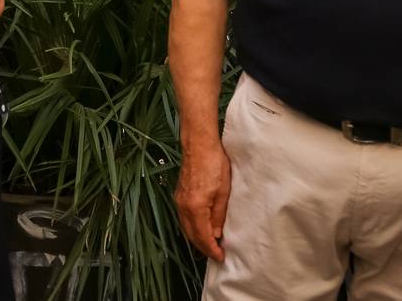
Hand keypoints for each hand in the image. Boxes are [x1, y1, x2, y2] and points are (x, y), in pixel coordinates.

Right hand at [175, 141, 231, 261]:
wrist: (199, 144)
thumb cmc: (214, 164)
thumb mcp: (223, 192)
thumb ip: (218, 214)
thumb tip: (217, 233)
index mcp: (195, 207)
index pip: (202, 236)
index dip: (211, 249)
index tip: (221, 257)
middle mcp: (183, 206)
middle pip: (191, 235)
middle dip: (203, 247)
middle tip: (216, 255)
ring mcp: (179, 200)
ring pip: (186, 227)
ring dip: (197, 238)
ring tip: (210, 245)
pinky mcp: (179, 194)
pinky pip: (184, 218)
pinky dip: (192, 228)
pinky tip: (201, 228)